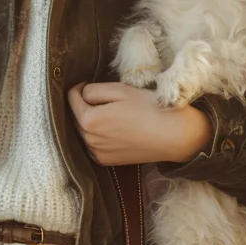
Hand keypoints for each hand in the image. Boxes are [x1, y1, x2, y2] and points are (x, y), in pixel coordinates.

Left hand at [67, 81, 212, 167]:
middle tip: (101, 96)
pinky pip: (92, 144)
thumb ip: (93, 90)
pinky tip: (113, 128)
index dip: (78, 88)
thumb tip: (81, 93)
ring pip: (83, 131)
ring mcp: (97, 153)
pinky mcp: (106, 161)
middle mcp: (89, 140)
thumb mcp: (120, 90)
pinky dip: (96, 135)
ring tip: (109, 112)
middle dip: (83, 105)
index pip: (72, 99)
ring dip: (89, 120)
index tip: (88, 83)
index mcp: (90, 121)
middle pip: (75, 116)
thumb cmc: (149, 108)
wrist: (173, 136)